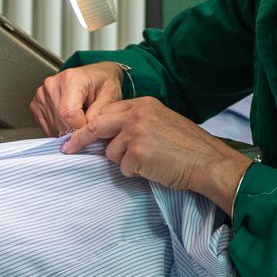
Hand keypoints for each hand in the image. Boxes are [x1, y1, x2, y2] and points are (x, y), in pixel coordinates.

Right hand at [31, 62, 125, 135]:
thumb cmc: (103, 83)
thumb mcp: (111, 94)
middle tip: (87, 123)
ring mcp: (42, 94)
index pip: (68, 113)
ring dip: (67, 129)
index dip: (79, 127)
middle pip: (60, 121)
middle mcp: (53, 84)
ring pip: (52, 126)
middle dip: (75, 130)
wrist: (95, 76)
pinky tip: (69, 119)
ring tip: (79, 117)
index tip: (89, 128)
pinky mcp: (37, 103)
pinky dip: (58, 129)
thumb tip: (86, 129)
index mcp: (72, 79)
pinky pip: (46, 126)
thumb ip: (99, 112)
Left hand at [63, 96, 251, 211]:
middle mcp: (137, 114)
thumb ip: (137, 123)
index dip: (90, 125)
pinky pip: (123, 168)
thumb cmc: (190, 147)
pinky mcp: (137, 154)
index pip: (107, 111)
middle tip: (68, 149)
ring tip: (150, 161)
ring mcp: (136, 133)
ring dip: (124, 162)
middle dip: (80, 139)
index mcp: (144, 104)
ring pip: (111, 152)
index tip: (75, 136)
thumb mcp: (162, 122)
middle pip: (96, 126)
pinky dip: (135, 172)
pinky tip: (154, 168)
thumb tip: (110, 135)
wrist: (209, 162)